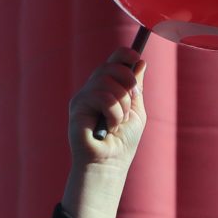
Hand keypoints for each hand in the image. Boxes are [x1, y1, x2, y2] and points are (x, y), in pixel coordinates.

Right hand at [61, 48, 147, 217]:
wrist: (109, 163)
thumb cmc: (122, 142)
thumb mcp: (136, 111)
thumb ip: (136, 88)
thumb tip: (140, 62)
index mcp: (108, 88)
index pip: (113, 60)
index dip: (125, 54)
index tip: (137, 58)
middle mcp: (93, 88)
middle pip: (111, 66)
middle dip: (128, 81)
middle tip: (131, 101)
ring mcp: (84, 96)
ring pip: (107, 81)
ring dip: (122, 103)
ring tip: (118, 121)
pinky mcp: (77, 106)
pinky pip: (101, 96)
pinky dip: (113, 112)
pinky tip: (110, 126)